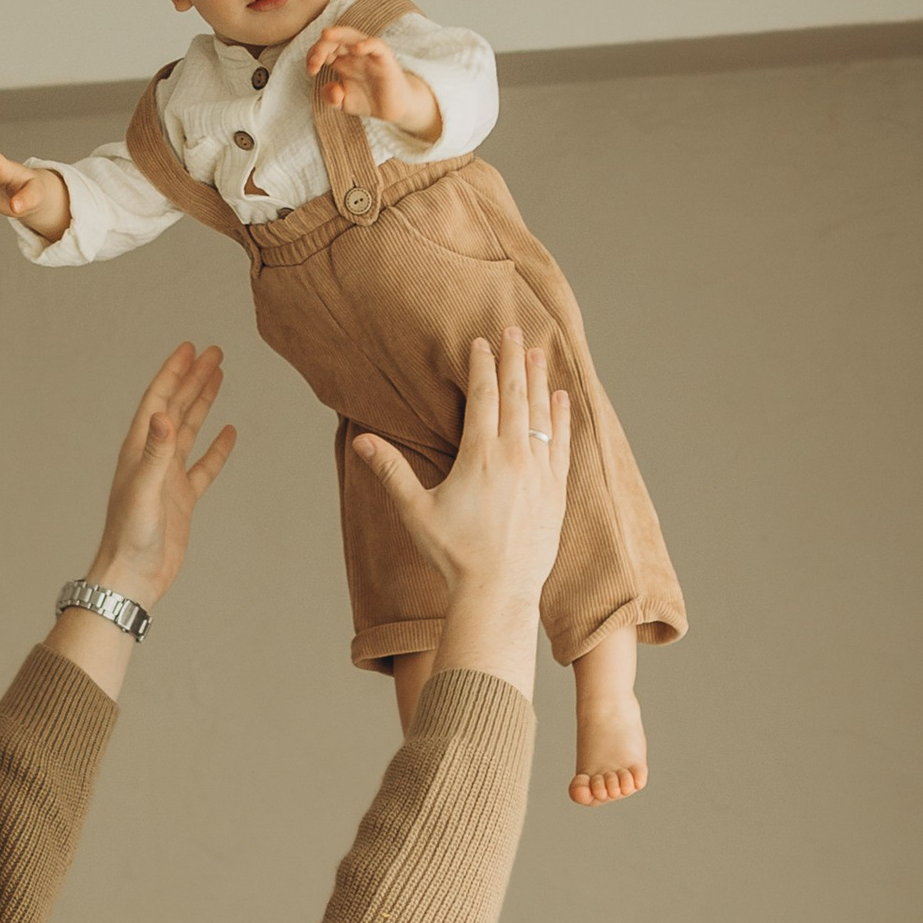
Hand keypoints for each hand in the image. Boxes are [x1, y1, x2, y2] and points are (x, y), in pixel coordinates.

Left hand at [47, 346, 237, 697]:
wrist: (132, 578)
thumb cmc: (130, 538)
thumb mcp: (144, 491)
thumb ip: (155, 453)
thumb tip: (164, 414)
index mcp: (139, 450)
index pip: (158, 400)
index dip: (174, 373)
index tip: (190, 348)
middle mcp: (153, 458)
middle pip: (176, 407)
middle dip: (193, 378)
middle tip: (214, 353)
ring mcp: (168, 478)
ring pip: (189, 430)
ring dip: (203, 403)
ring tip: (219, 377)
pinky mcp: (182, 500)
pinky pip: (203, 466)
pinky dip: (217, 448)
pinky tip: (229, 432)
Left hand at [304, 24, 442, 146]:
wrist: (393, 109)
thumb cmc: (368, 100)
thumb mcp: (343, 102)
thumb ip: (331, 98)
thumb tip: (332, 90)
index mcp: (341, 59)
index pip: (323, 49)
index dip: (313, 55)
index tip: (311, 70)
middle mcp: (353, 53)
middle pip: (334, 39)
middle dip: (320, 47)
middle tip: (314, 63)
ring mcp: (369, 53)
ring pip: (352, 36)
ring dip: (338, 34)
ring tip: (326, 35)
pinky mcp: (384, 58)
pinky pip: (376, 45)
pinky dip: (366, 44)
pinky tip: (356, 48)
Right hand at [351, 327, 567, 692]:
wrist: (498, 592)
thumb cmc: (454, 556)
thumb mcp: (416, 512)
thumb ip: (391, 471)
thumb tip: (361, 441)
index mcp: (479, 455)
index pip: (483, 396)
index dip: (482, 365)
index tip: (481, 342)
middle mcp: (514, 455)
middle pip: (515, 394)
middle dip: (513, 358)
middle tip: (512, 329)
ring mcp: (539, 471)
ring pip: (541, 412)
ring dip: (539, 378)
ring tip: (537, 352)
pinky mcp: (556, 490)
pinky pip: (561, 442)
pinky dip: (561, 415)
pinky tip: (561, 397)